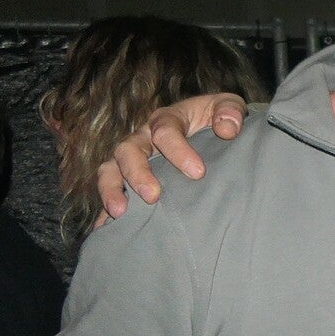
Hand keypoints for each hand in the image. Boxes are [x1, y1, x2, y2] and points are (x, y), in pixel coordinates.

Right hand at [96, 93, 248, 219]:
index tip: (198, 173)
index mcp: (167, 119)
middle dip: (138, 173)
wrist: (210, 133)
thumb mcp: (228, 107)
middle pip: (128, 150)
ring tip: (119, 213)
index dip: (179, 151)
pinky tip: (106, 227)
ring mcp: (131, 159)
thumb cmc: (218, 121)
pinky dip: (104, 209)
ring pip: (110, 169)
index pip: (165, 131)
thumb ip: (230, 111)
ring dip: (111, 190)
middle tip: (153, 196)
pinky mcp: (127, 179)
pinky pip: (110, 192)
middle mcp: (143, 138)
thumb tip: (227, 130)